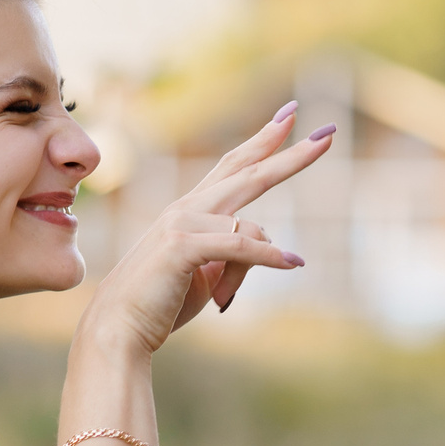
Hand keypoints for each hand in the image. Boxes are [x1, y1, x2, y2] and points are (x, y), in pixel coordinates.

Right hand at [81, 103, 335, 357]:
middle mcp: (186, 206)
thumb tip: (275, 250)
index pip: (233, 166)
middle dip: (289, 153)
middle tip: (326, 133)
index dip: (262, 141)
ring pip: (250, 228)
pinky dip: (270, 256)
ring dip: (257, 264)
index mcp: (191, 209)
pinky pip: (242, 245)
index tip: (288, 117)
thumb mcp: (210, 276)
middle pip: (248, 172)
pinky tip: (292, 264)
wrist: (118, 328)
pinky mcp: (181, 244)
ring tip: (235, 294)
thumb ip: (239, 255)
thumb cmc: (162, 303)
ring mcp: (181, 221)